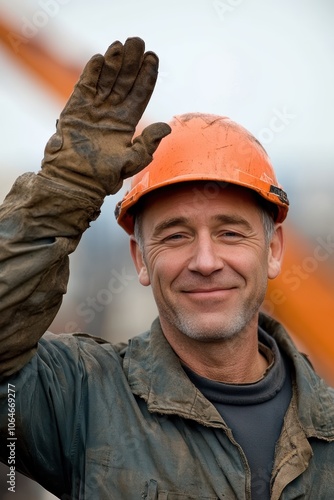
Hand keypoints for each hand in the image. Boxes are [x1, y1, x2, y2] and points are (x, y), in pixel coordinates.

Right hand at [40, 37, 170, 195]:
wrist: (76, 180)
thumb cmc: (105, 175)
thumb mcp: (133, 160)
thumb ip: (149, 143)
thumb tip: (168, 127)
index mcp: (127, 123)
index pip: (140, 94)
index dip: (147, 76)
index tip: (153, 57)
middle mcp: (111, 113)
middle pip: (124, 82)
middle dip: (132, 62)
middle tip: (138, 42)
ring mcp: (93, 109)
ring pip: (106, 80)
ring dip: (114, 62)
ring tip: (121, 45)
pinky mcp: (75, 108)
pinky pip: (85, 86)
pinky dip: (92, 72)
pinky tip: (101, 58)